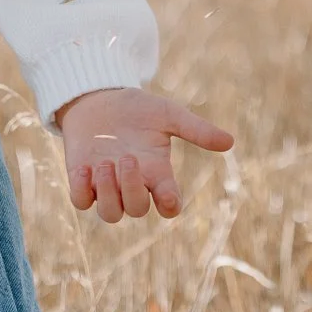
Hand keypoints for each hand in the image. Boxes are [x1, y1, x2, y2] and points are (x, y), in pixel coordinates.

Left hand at [56, 88, 233, 222]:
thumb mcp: (168, 114)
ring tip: (106, 163)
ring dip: (109, 193)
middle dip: (133, 189)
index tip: (166, 192)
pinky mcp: (82, 180)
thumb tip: (230, 142)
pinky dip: (83, 191)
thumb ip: (196, 129)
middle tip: (128, 158)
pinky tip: (85, 168)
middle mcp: (134, 184)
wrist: (98, 96)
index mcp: (157, 172)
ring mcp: (107, 185)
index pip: (169, 205)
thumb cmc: (136, 108)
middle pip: (137, 210)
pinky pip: (81, 202)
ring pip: (110, 214)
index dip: (169, 205)